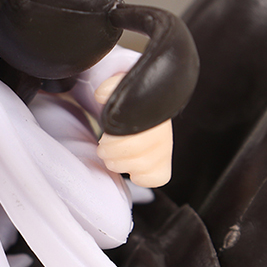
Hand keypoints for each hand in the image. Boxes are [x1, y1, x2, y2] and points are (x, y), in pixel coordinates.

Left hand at [94, 74, 172, 188]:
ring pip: (141, 168)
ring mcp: (165, 153)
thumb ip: (111, 87)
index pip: (134, 137)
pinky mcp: (163, 170)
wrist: (143, 118)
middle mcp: (164, 134)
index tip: (105, 137)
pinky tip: (131, 167)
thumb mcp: (121, 91)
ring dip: (120, 165)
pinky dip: (138, 177)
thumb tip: (101, 94)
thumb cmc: (130, 108)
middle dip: (112, 153)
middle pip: (136, 154)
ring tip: (114, 157)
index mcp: (154, 115)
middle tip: (104, 149)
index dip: (114, 142)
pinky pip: (152, 179)